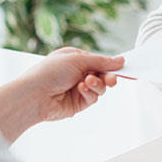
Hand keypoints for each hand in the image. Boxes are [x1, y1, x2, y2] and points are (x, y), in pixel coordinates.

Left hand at [0, 47, 123, 142]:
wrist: (33, 95)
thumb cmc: (50, 71)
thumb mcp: (78, 59)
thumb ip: (101, 61)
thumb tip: (120, 60)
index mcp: (76, 58)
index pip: (99, 60)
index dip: (112, 64)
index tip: (127, 67)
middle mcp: (78, 73)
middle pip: (102, 75)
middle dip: (108, 77)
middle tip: (112, 80)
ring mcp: (78, 88)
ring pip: (100, 88)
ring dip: (97, 84)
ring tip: (88, 82)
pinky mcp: (77, 104)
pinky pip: (93, 98)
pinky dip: (90, 93)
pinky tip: (81, 89)